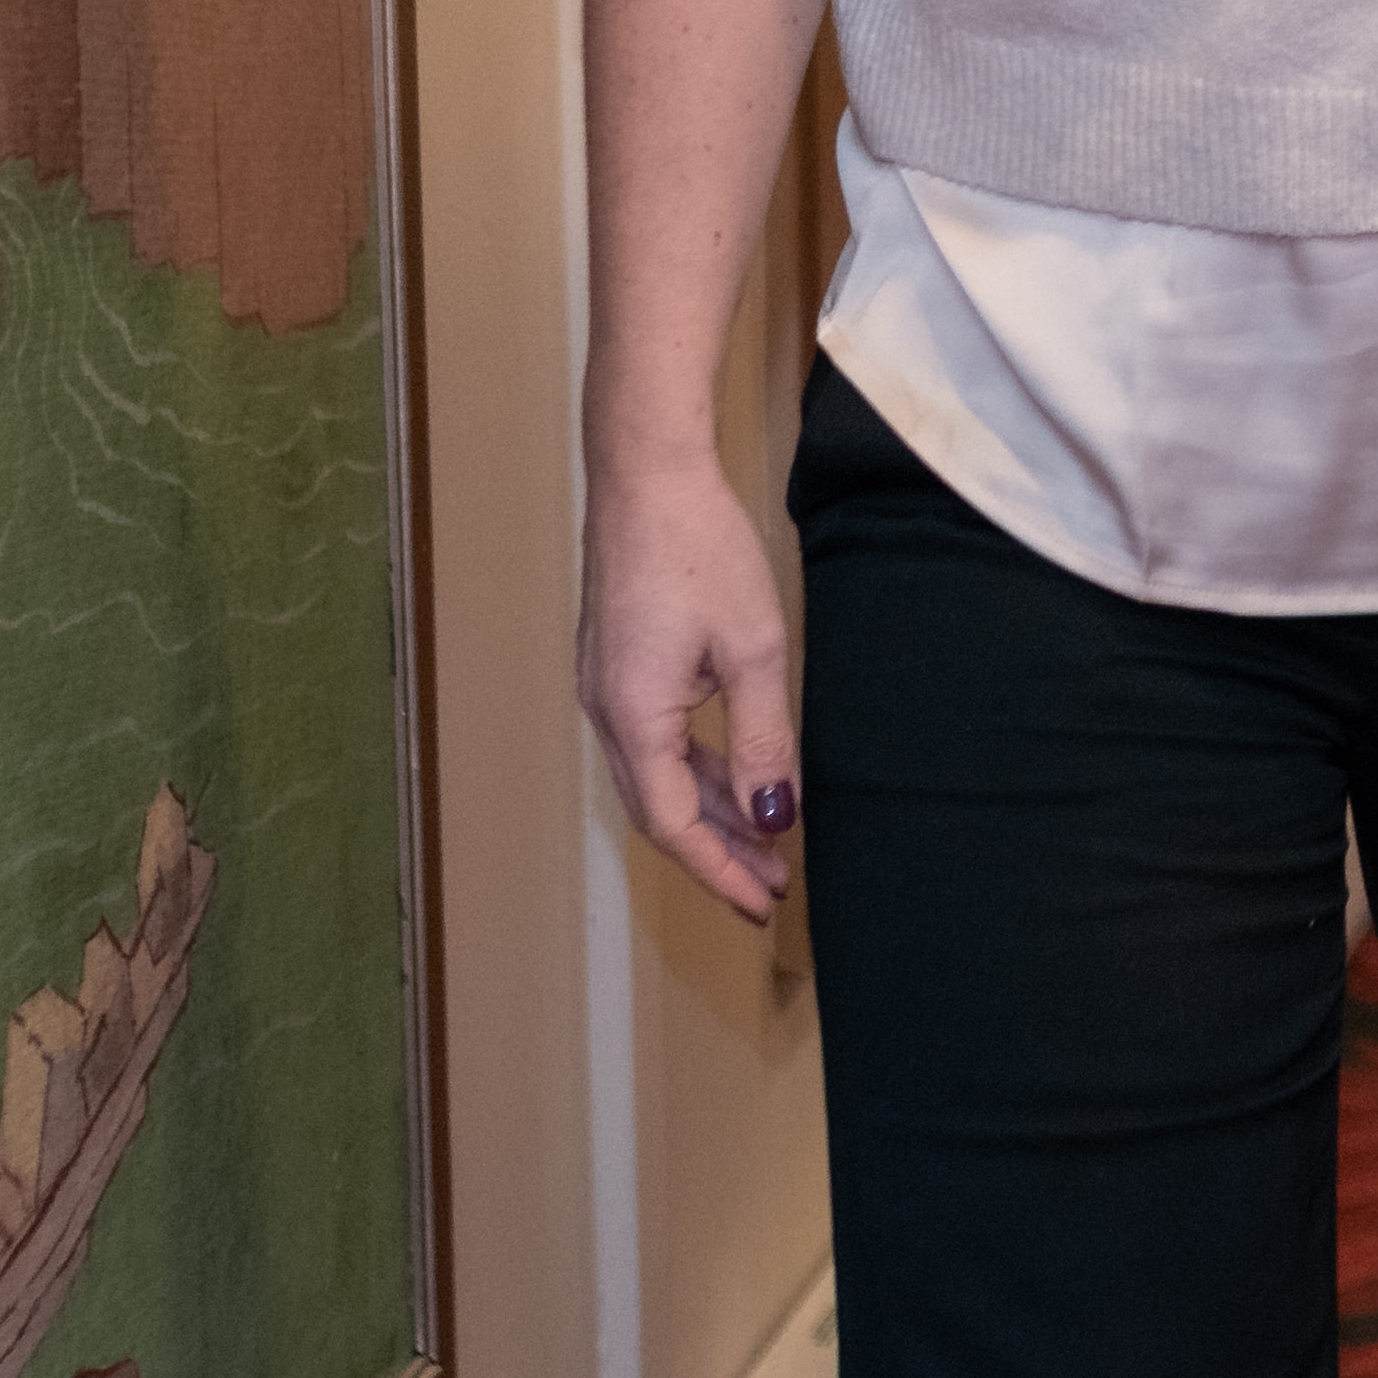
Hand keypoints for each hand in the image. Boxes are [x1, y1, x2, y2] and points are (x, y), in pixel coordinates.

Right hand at [581, 442, 800, 922]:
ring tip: (764, 840)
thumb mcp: (752, 650)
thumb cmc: (700, 549)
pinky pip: (653, 740)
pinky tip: (736, 778)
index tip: (765, 902)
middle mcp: (606, 712)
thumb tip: (773, 816)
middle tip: (771, 886)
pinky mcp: (615, 666)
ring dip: (709, 812)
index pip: (676, 825)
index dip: (721, 870)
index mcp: (635, 718)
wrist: (646, 475)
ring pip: (657, 777)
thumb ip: (763, 740)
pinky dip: (695, 769)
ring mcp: (605, 689)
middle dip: (717, 854)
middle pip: (660, 811)